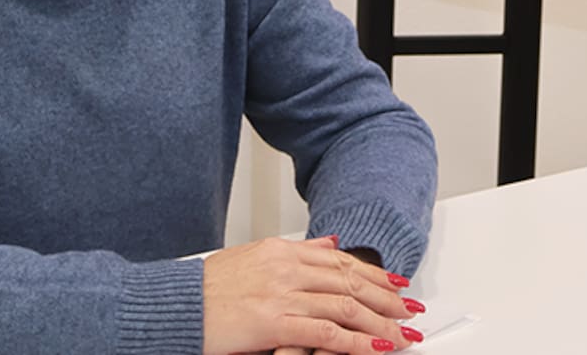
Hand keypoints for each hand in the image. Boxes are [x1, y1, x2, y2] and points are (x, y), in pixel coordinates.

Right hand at [202, 236, 418, 354]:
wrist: (177, 304)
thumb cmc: (208, 287)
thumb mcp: (253, 256)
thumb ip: (295, 251)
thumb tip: (330, 243)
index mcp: (280, 250)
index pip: (339, 260)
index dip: (373, 273)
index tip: (395, 284)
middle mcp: (285, 268)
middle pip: (349, 281)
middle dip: (386, 297)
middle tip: (409, 309)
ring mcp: (281, 294)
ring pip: (345, 306)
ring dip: (380, 322)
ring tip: (402, 334)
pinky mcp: (275, 322)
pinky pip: (327, 333)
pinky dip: (357, 342)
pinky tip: (377, 349)